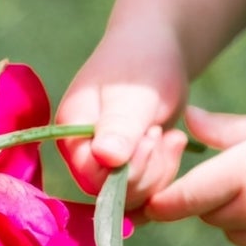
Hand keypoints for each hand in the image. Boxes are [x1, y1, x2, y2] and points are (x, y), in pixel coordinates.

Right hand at [56, 30, 189, 212]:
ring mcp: (104, 161)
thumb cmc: (142, 64)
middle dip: (146, 171)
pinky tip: (174, 142)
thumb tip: (106, 158)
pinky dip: (165, 172)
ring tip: (171, 136)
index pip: (91, 176)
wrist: (156, 48)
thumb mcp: (134, 93)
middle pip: (110, 194)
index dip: (126, 170)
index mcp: (71, 132)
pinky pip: (145, 190)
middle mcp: (83, 152)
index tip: (152, 136)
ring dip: (159, 171)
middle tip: (161, 133)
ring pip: (131, 196)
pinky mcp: (127, 166)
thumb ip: (120, 125)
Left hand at [142, 105, 245, 245]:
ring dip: (234, 212)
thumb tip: (189, 118)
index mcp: (245, 173)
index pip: (180, 199)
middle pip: (202, 212)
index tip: (149, 192)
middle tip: (239, 168)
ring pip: (227, 228)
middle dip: (208, 194)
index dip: (159, 198)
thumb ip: (226, 130)